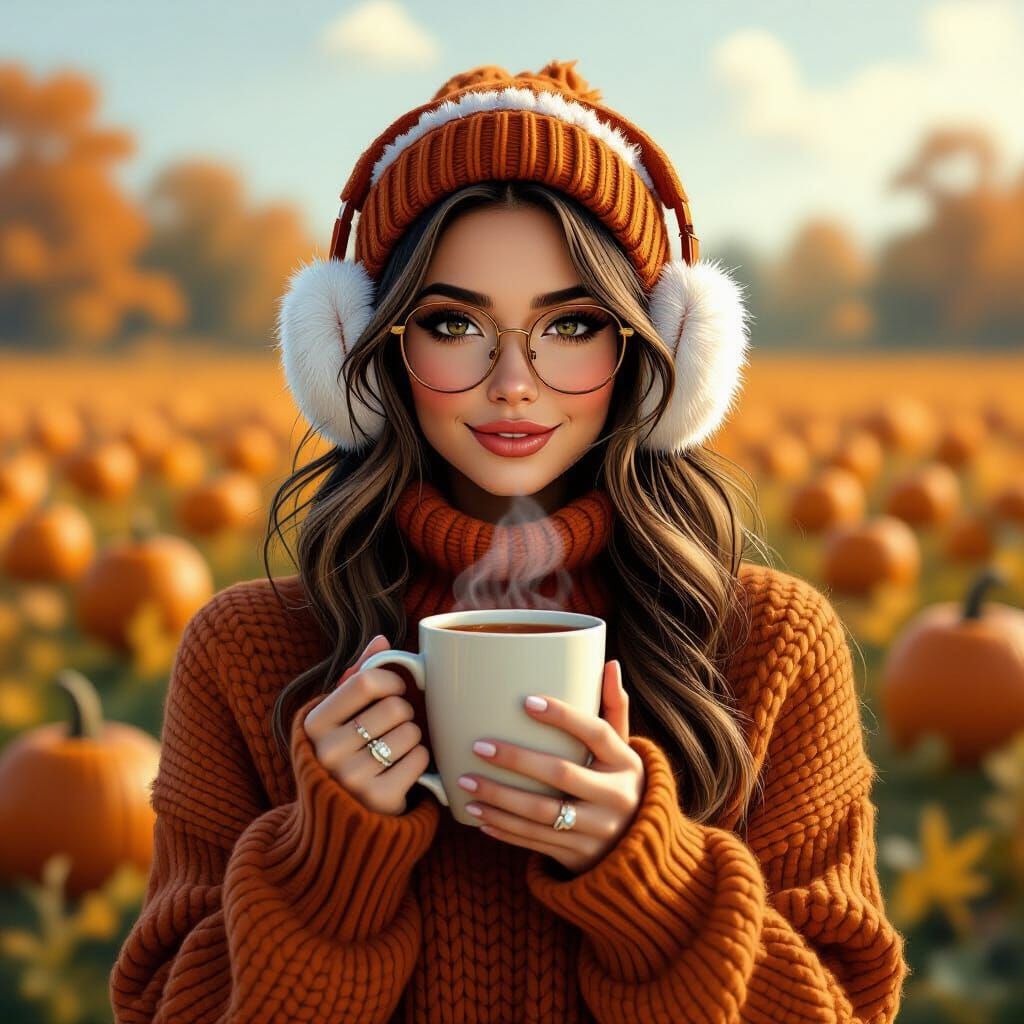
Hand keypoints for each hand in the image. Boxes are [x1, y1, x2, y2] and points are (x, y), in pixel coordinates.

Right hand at [303, 635, 430, 816]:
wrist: (342, 816)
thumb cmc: (347, 751)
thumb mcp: (341, 715)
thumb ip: (358, 676)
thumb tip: (381, 640)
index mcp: (314, 723)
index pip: (365, 681)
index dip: (391, 681)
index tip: (395, 690)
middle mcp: (327, 752)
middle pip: (394, 707)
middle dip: (405, 711)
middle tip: (395, 725)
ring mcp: (351, 778)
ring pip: (410, 732)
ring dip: (412, 736)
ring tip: (395, 748)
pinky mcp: (378, 799)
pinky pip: (419, 759)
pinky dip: (419, 759)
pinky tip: (402, 768)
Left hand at [457, 659, 644, 875]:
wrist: (639, 851)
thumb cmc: (620, 784)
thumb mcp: (625, 750)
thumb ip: (615, 708)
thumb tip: (609, 662)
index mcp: (626, 763)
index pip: (596, 732)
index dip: (564, 716)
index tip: (528, 701)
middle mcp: (616, 797)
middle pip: (562, 774)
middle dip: (517, 760)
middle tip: (479, 746)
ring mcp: (598, 830)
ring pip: (541, 814)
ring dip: (500, 798)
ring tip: (466, 781)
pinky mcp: (579, 857)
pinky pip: (534, 842)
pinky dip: (503, 829)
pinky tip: (477, 815)